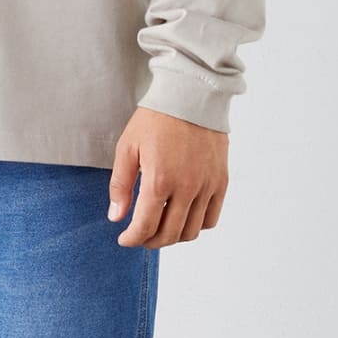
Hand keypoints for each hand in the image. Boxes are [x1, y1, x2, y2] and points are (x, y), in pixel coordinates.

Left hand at [108, 107, 227, 247]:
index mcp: (159, 180)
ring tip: (160, 227)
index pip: (145, 226)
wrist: (190, 96)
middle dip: (150, 241)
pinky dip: (196, 225)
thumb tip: (116, 217)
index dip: (132, 239)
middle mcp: (186, 188)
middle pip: (169, 234)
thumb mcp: (127, 147)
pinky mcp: (221, 181)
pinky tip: (182, 216)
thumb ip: (120, 185)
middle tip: (140, 236)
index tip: (124, 239)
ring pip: (191, 231)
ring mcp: (207, 186)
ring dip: (173, 237)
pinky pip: (211, 218)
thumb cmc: (156, 119)